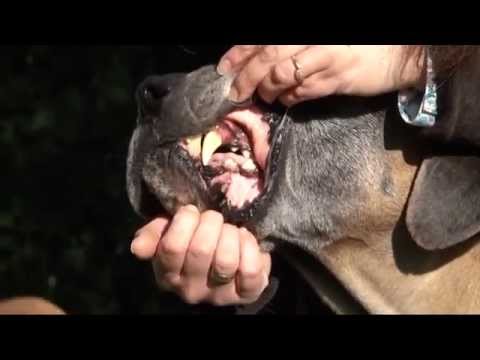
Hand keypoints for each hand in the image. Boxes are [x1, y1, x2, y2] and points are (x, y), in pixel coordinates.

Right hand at [130, 205, 270, 305]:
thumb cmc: (193, 243)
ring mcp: (219, 295)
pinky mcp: (246, 294)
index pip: (172, 246)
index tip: (192, 212)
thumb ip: (153, 235)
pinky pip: (250, 270)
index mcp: (168, 273)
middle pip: (201, 249)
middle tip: (214, 218)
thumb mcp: (169, 235)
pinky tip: (245, 240)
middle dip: (211, 223)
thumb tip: (137, 247)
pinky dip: (250, 248)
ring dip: (231, 234)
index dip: (185, 221)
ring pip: (226, 260)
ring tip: (231, 230)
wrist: (227, 268)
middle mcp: (191, 289)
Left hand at [217, 45, 424, 106]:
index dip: (241, 52)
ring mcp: (326, 57)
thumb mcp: (323, 40)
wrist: (397, 52)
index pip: (264, 38)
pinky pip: (302, 92)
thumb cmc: (356, 43)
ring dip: (267, 90)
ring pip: (283, 76)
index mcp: (306, 30)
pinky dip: (288, 99)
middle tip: (235, 92)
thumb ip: (295, 46)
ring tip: (262, 98)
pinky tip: (285, 101)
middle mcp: (314, 38)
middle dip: (247, 76)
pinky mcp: (337, 79)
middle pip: (269, 57)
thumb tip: (263, 58)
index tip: (225, 67)